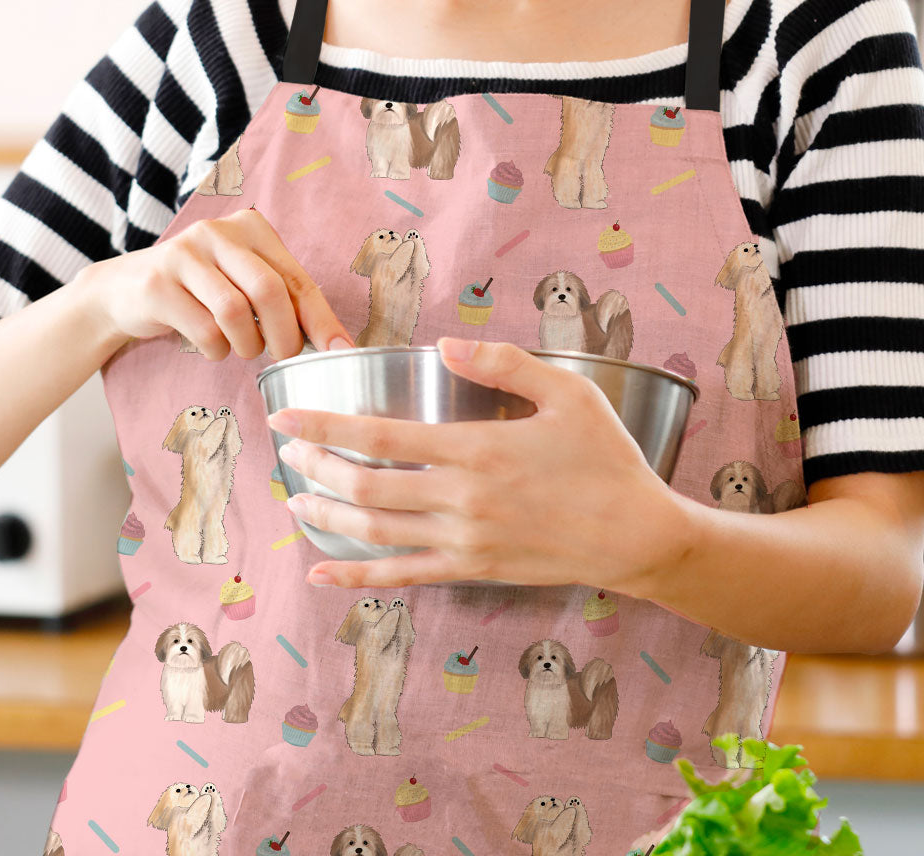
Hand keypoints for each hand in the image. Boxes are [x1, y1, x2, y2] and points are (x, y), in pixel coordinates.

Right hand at [74, 208, 355, 360]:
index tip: (340, 350)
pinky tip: (213, 347)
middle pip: (269, 291)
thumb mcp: (242, 281)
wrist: (125, 290)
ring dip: (247, 345)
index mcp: (250, 228)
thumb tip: (335, 342)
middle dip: (285, 336)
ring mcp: (183, 254)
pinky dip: (216, 350)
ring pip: (235, 312)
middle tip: (283, 357)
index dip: (321, 319)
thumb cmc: (200, 291)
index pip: (296, 278)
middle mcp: (217, 232)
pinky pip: (204, 330)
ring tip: (243, 350)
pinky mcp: (157, 284)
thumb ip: (283, 298)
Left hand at [267, 336, 678, 588]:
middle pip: (366, 486)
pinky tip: (322, 575)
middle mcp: (462, 499)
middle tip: (285, 452)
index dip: (325, 426)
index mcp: (478, 450)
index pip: (381, 436)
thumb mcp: (568, 392)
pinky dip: (357, 578)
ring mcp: (463, 542)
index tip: (284, 416)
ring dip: (327, 516)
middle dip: (316, 467)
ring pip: (375, 532)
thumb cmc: (606, 458)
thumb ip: (504, 363)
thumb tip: (445, 344)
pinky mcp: (472, 570)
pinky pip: (402, 577)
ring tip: (294, 500)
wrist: (638, 536)